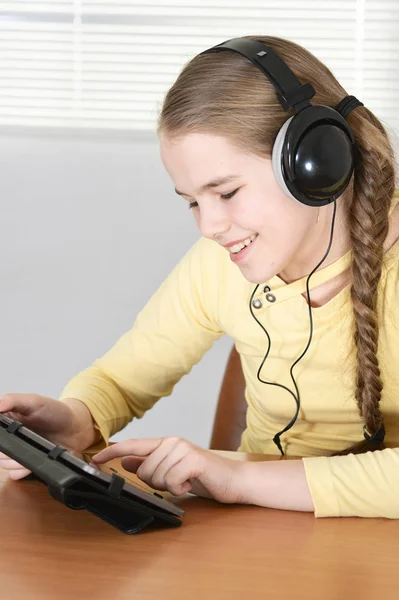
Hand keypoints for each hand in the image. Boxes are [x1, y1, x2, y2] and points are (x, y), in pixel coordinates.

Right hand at [0, 393, 95, 479]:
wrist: (75, 429)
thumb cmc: (56, 412)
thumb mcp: (34, 401)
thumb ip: (13, 400)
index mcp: (6, 421)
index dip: (1, 438)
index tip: (12, 436)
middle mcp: (9, 437)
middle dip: (10, 450)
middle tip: (26, 441)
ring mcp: (17, 452)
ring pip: (4, 465)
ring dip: (18, 461)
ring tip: (34, 449)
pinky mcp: (25, 464)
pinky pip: (15, 474)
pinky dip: (24, 470)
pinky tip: (36, 460)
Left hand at [92, 437, 247, 502]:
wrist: (234, 480)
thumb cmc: (204, 476)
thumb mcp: (172, 470)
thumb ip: (150, 464)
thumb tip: (126, 461)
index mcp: (166, 443)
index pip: (133, 445)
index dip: (113, 452)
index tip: (95, 458)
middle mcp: (173, 442)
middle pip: (144, 470)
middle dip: (156, 483)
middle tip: (176, 482)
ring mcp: (184, 449)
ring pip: (157, 477)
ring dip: (170, 487)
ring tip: (186, 482)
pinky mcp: (194, 460)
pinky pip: (172, 482)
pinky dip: (180, 489)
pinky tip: (192, 484)